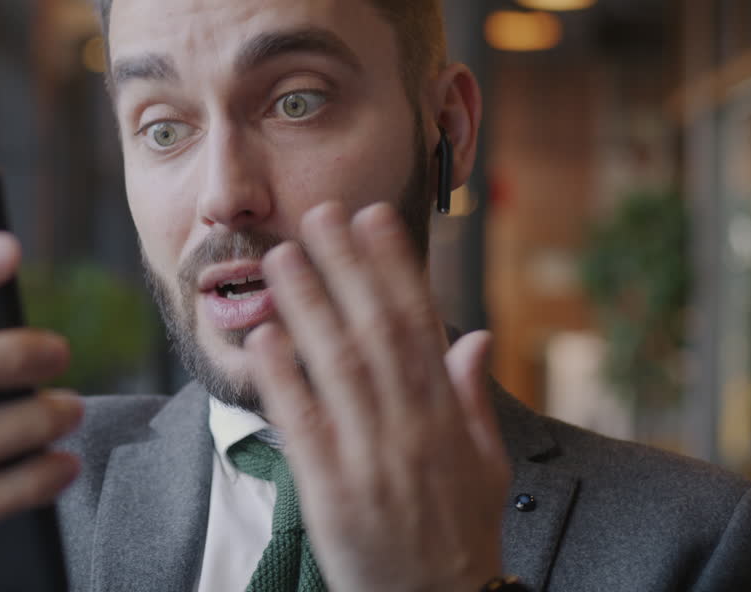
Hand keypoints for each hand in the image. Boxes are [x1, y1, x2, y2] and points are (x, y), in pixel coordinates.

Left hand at [247, 201, 509, 591]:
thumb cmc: (459, 535)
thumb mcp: (487, 466)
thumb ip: (473, 398)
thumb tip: (474, 334)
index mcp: (446, 415)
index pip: (419, 324)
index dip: (394, 266)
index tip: (373, 218)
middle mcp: (411, 426)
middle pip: (376, 331)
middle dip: (347, 267)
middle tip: (318, 214)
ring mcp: (371, 457)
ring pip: (338, 366)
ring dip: (309, 305)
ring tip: (281, 258)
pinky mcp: (332, 491)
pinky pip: (304, 424)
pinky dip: (284, 378)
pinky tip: (263, 337)